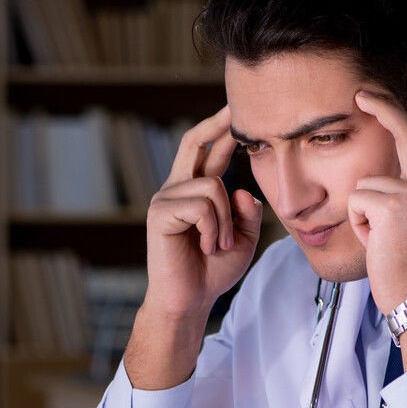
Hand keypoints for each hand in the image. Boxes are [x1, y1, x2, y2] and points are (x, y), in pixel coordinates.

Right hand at [143, 106, 264, 318]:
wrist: (189, 300)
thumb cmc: (212, 270)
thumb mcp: (242, 237)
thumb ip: (247, 211)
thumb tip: (242, 189)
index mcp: (194, 190)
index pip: (206, 149)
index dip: (221, 128)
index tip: (236, 108)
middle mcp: (176, 188)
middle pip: (193, 141)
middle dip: (217, 123)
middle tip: (235, 107)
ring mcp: (165, 198)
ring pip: (213, 187)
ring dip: (226, 221)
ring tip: (220, 245)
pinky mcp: (159, 213)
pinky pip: (202, 207)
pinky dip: (213, 229)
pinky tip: (206, 247)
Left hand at [348, 91, 406, 314]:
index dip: (398, 120)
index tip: (377, 102)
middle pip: (406, 132)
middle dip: (383, 106)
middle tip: (362, 93)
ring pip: (366, 186)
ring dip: (363, 217)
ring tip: (383, 243)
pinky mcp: (394, 203)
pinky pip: (357, 202)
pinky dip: (359, 226)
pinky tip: (378, 245)